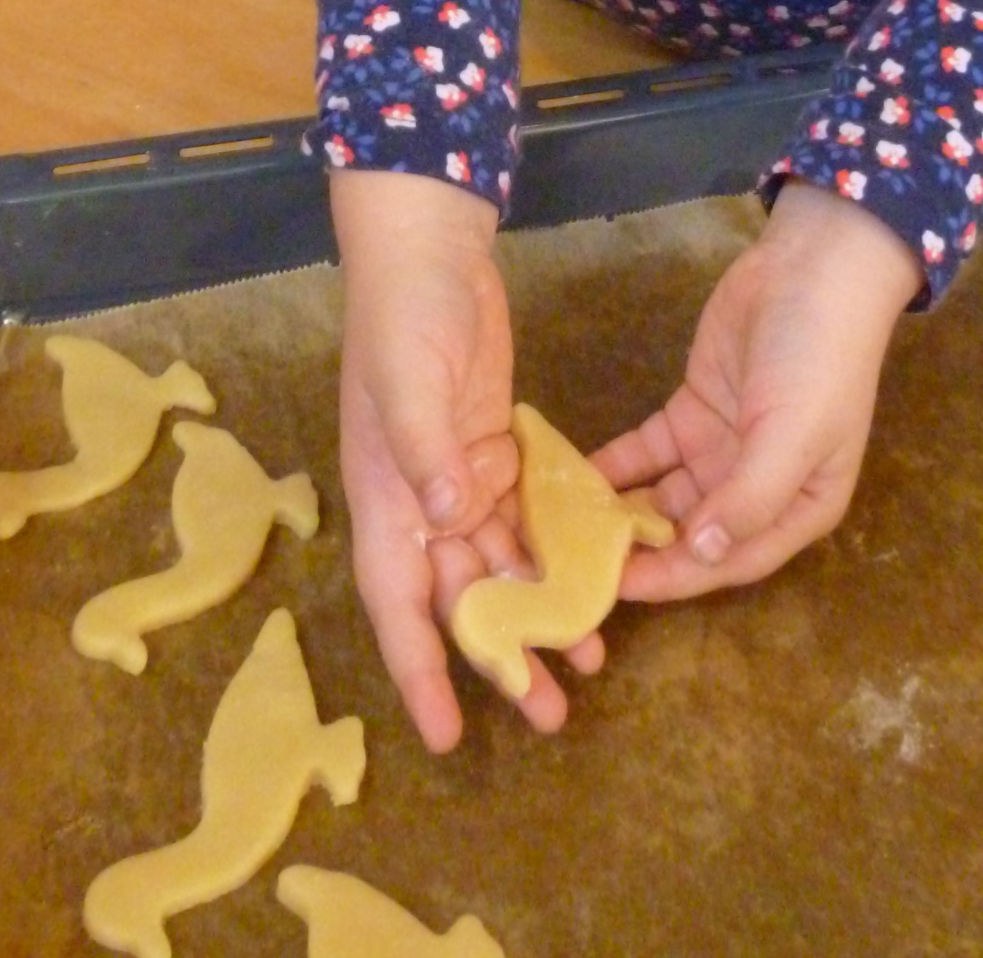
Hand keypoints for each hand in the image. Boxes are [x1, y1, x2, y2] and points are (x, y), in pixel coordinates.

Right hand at [331, 168, 601, 750]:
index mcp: (385, 497)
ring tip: (590, 659)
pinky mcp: (496, 448)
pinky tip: (596, 578)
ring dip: (539, 611)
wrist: (428, 249)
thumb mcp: (408, 380)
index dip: (421, 671)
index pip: (398, 604)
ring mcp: (458, 476)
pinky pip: (527, 517)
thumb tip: (447, 519)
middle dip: (500, 656)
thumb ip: (425, 451)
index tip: (448, 732)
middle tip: (550, 713)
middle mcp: (419, 501)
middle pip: (459, 599)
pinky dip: (554, 552)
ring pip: (500, 566)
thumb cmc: (403, 314)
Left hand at [594, 179, 922, 601]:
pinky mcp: (693, 409)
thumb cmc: (818, 360)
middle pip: (691, 536)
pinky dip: (616, 466)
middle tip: (572, 564)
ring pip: (664, 497)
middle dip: (640, 553)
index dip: (674, 578)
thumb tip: (702, 552)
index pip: (729, 561)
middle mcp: (758, 488)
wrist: (813, 268)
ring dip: (621, 512)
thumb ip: (749, 498)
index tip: (613, 588)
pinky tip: (572, 477)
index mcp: (798, 508)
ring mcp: (722, 447)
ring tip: (562, 524)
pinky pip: (648, 451)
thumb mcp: (795, 434)